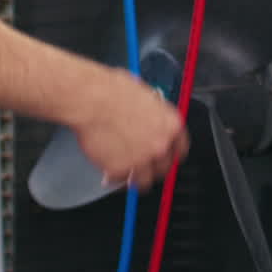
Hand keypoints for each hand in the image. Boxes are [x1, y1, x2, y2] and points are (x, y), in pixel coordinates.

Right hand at [71, 68, 188, 190]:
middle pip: (164, 168)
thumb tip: (148, 115)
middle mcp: (159, 145)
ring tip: (126, 176)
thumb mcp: (143, 94)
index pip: (180, 149)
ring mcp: (141, 160)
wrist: (90, 99)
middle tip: (142, 164)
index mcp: (170, 125)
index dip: (171, 154)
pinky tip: (107, 170)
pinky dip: (113, 177)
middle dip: (153, 168)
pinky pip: (119, 179)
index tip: (165, 157)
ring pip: (144, 181)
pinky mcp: (119, 169)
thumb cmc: (111, 90)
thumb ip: (151, 112)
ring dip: (135, 178)